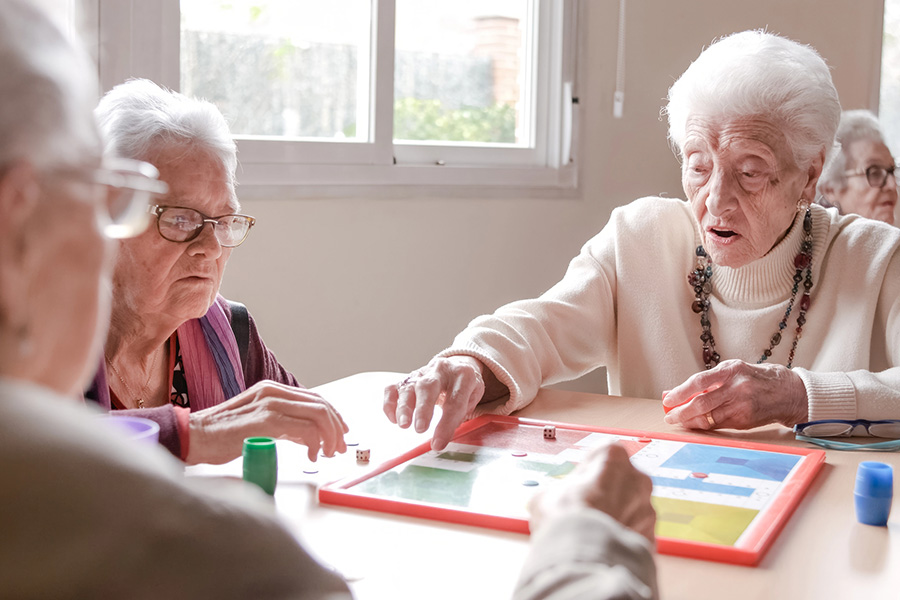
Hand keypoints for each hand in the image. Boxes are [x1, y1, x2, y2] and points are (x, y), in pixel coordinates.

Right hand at [186, 380, 348, 464]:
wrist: (193, 437)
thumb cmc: (221, 436)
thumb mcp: (258, 423)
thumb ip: (283, 425)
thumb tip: (308, 437)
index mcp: (272, 390)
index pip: (314, 398)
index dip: (333, 416)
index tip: (340, 433)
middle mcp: (273, 392)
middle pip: (321, 405)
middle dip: (336, 428)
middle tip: (339, 448)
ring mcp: (270, 404)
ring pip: (318, 415)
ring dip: (329, 436)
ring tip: (327, 453)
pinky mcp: (266, 421)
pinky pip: (305, 429)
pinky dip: (315, 444)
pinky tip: (312, 456)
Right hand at [383, 356, 485, 450]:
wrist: (456, 366)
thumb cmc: (464, 385)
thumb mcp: (474, 396)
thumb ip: (463, 413)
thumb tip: (445, 432)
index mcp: (463, 374)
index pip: (455, 400)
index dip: (446, 424)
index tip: (438, 443)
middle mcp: (440, 370)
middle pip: (428, 387)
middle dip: (423, 409)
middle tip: (420, 429)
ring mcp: (421, 372)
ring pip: (408, 387)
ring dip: (404, 407)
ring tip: (404, 425)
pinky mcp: (407, 378)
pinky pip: (393, 388)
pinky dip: (390, 404)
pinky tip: (394, 419)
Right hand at [529, 442, 655, 541]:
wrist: (584, 557)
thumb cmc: (567, 519)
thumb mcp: (546, 494)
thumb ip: (559, 491)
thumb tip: (553, 501)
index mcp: (614, 457)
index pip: (603, 454)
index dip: (588, 470)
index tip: (578, 482)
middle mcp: (637, 479)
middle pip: (621, 481)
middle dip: (606, 493)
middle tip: (584, 508)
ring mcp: (647, 510)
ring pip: (630, 508)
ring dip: (615, 517)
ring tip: (591, 531)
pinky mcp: (651, 537)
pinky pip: (634, 532)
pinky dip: (622, 537)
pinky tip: (602, 544)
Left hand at [662, 359, 807, 429]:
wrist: (790, 392)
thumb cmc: (757, 378)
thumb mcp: (734, 370)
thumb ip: (710, 380)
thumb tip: (682, 392)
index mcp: (731, 370)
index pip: (698, 382)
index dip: (680, 392)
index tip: (668, 399)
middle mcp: (737, 388)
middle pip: (701, 403)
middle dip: (680, 412)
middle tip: (670, 416)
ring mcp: (742, 406)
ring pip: (708, 417)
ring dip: (690, 421)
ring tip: (679, 421)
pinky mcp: (745, 420)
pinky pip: (719, 425)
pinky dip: (704, 425)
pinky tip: (696, 424)